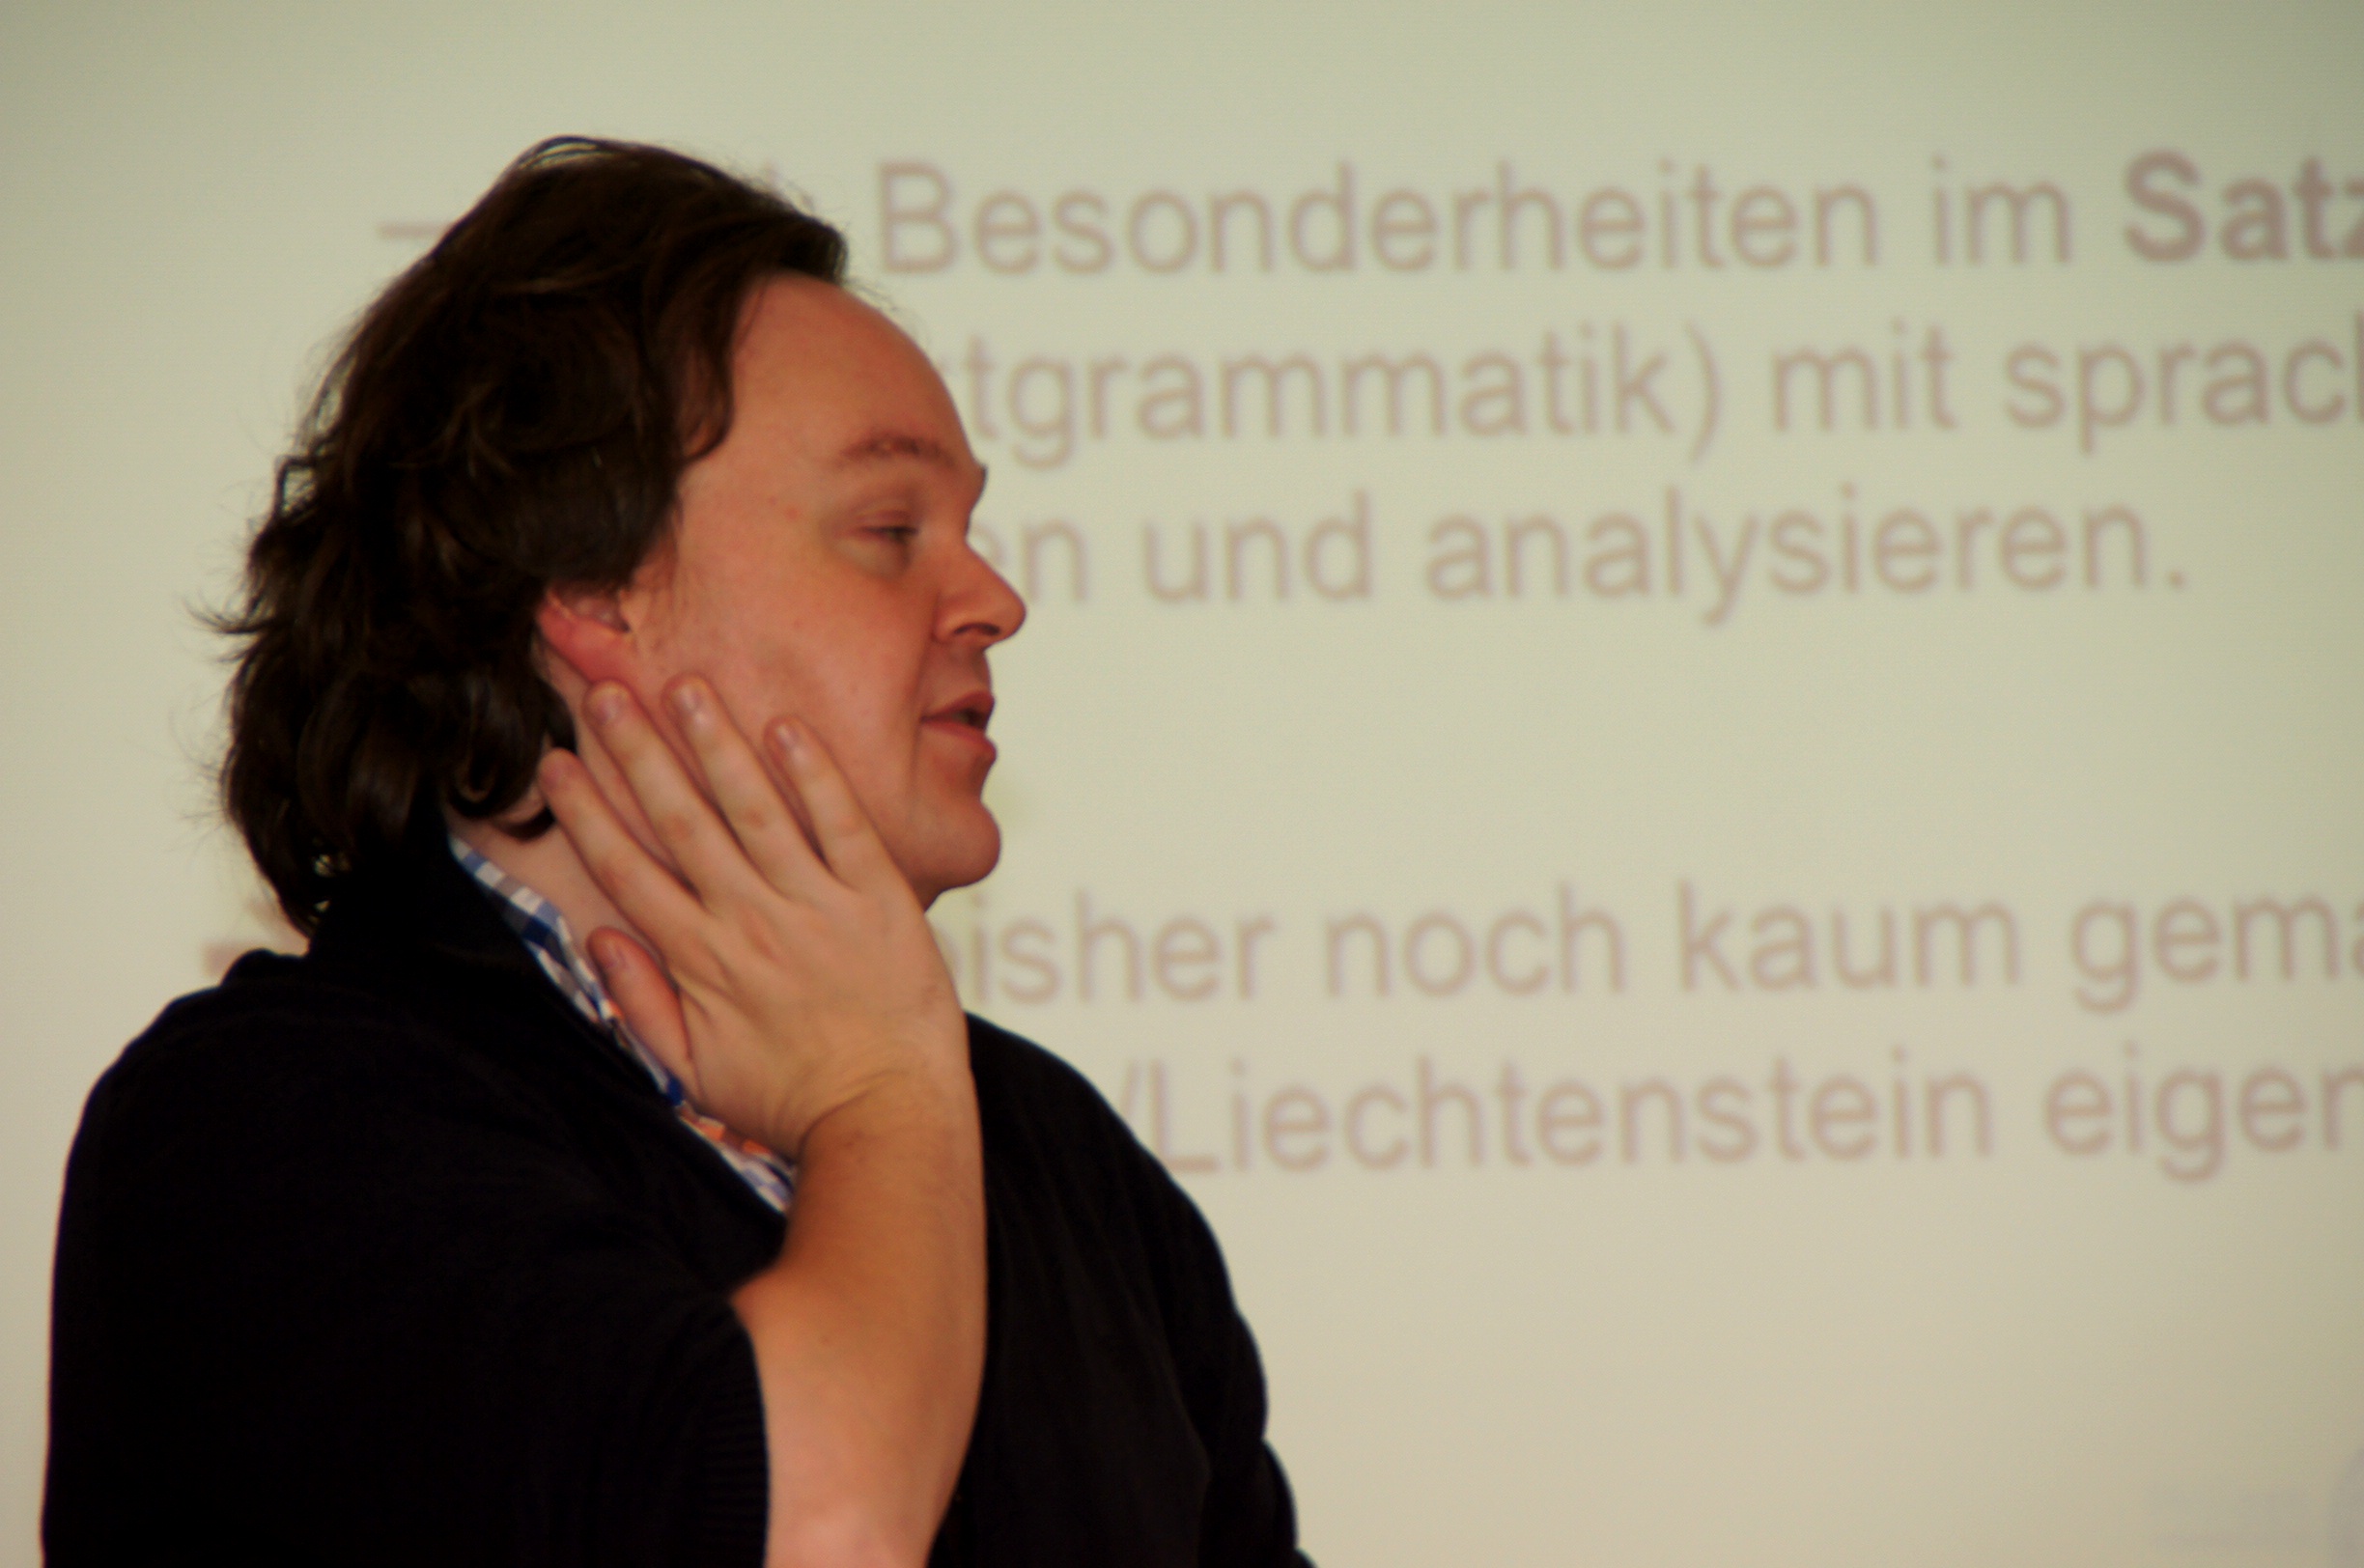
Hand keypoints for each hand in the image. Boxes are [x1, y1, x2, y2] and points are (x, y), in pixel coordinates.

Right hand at [536, 678, 970, 1156]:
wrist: (888, 1120)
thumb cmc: (792, 1103)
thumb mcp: (695, 1074)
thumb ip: (642, 1005)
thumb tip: (601, 937)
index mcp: (701, 961)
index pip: (628, 871)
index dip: (588, 814)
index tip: (556, 764)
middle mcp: (751, 922)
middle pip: (681, 822)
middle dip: (638, 754)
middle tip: (605, 693)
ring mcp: (816, 905)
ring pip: (754, 809)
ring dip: (716, 745)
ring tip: (685, 686)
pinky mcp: (877, 898)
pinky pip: (841, 824)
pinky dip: (812, 775)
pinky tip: (784, 726)